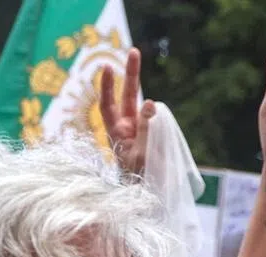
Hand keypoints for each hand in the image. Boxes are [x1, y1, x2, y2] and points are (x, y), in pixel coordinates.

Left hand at [99, 48, 155, 176]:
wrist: (148, 196)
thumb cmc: (139, 178)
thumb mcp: (141, 154)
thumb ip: (146, 127)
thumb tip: (150, 101)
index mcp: (117, 133)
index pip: (107, 106)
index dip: (106, 87)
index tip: (107, 67)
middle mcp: (126, 128)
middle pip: (127, 96)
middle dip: (131, 74)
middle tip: (134, 51)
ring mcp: (140, 130)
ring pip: (144, 105)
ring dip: (151, 100)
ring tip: (153, 106)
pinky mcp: (153, 133)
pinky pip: (157, 118)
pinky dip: (159, 115)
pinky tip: (158, 134)